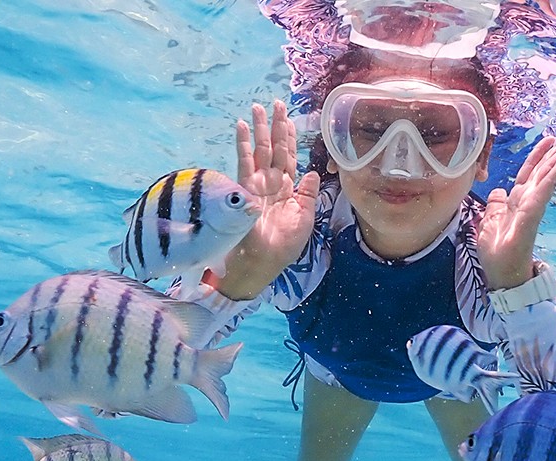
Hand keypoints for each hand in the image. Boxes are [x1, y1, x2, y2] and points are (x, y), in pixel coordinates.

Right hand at [214, 99, 320, 299]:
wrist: (265, 261)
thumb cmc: (285, 244)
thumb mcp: (305, 217)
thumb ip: (309, 194)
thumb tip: (314, 173)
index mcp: (287, 188)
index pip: (289, 157)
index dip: (290, 138)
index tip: (290, 119)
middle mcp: (272, 182)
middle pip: (274, 148)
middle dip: (275, 125)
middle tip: (276, 103)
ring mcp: (258, 183)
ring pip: (260, 149)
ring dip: (259, 128)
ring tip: (257, 107)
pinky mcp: (246, 188)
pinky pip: (245, 161)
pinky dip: (243, 143)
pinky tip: (241, 125)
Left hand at [474, 132, 555, 289]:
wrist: (501, 277)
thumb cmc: (496, 254)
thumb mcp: (489, 222)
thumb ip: (495, 205)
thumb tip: (498, 191)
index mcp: (516, 202)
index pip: (529, 173)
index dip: (538, 156)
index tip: (550, 139)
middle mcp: (527, 202)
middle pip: (543, 171)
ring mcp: (532, 208)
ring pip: (547, 177)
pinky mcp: (532, 215)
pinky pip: (544, 190)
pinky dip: (554, 173)